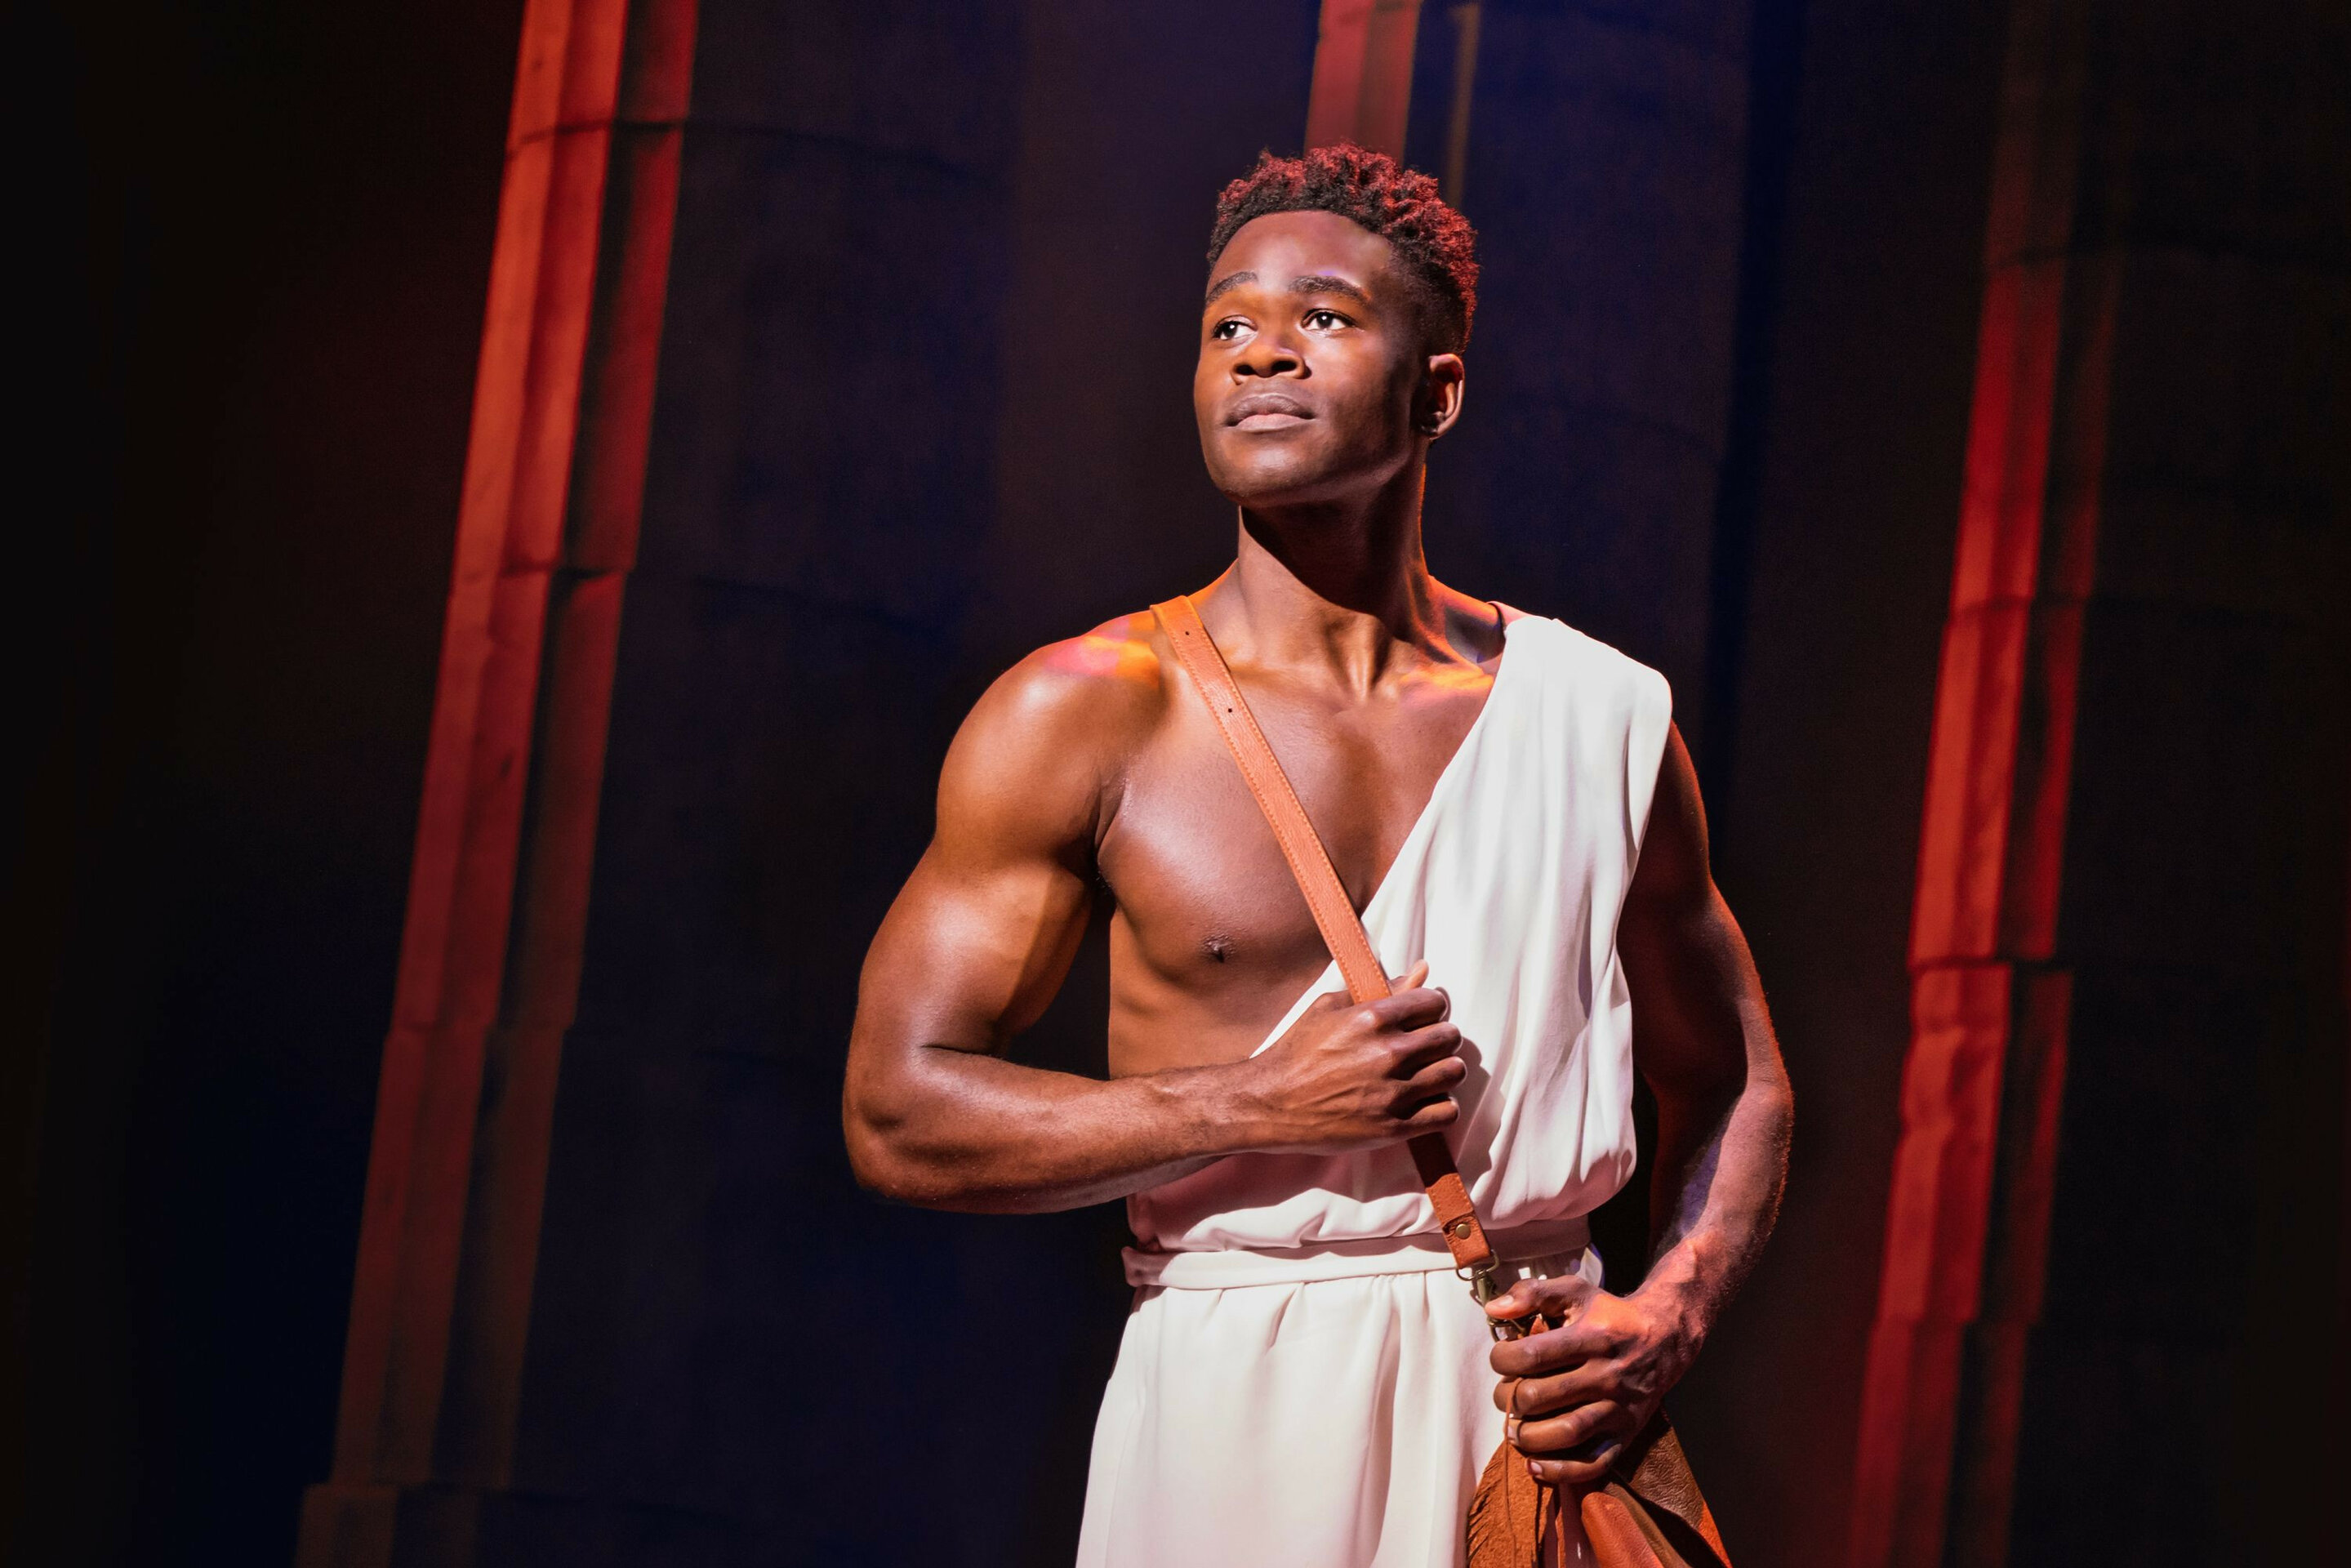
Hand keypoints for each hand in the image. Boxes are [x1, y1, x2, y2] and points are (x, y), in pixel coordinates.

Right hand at [1233, 961, 1464, 1151]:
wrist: (1270, 1103)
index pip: (1435, 1002)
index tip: (1422, 1019)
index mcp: (1373, 1017)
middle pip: (1449, 1037)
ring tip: (1426, 1074)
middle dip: (1440, 1038)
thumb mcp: (1331, 1008)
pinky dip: (1441, 1106)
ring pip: (1453, 1073)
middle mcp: (1389, 1052)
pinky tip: (1424, 1101)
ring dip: (1444, 1071)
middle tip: (1424, 1048)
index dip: (1432, 1009)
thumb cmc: (1297, 1052)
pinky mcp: (1393, 1127)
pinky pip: (1446, 1112)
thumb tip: (1422, 969)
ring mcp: (1393, 1092)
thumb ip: (1382, 988)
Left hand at [1486, 1274, 1699, 1485]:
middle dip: (1509, 1399)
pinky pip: (1593, 1463)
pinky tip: (1534, 1465)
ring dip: (1527, 1437)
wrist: (1665, 1339)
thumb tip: (1493, 1310)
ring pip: (1564, 1433)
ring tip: (1513, 1429)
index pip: (1532, 1355)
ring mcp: (1617, 1408)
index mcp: (1590, 1337)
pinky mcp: (1626, 1434)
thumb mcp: (1575, 1291)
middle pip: (1541, 1397)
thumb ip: (1533, 1293)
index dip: (1502, 1359)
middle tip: (1505, 1394)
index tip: (1500, 1358)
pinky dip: (1560, 1471)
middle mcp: (1605, 1375)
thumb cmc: (1609, 1315)